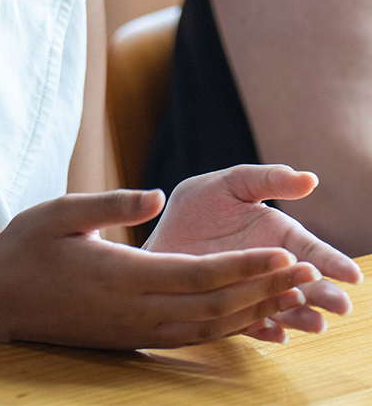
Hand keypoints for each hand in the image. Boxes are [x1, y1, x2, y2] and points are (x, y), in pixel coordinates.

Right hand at [0, 188, 321, 352]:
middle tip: (306, 274)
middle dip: (264, 290)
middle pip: (216, 307)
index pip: (201, 275)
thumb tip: (158, 194)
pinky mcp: (130, 340)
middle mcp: (135, 310)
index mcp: (122, 276)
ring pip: (208, 329)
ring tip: (287, 296)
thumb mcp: (57, 213)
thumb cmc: (22, 250)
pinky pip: (190, 339)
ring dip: (252, 312)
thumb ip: (110, 203)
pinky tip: (244, 318)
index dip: (247, 267)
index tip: (285, 254)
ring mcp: (134, 331)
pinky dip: (225, 330)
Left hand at [144, 164, 363, 341]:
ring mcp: (253, 291)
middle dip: (324, 295)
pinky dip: (263, 330)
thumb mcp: (230, 184)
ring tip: (315, 324)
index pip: (312, 251)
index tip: (352, 275)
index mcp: (280, 237)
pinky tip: (275, 334)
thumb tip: (310, 178)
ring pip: (284, 308)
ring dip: (301, 317)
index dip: (333, 262)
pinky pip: (249, 324)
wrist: (160, 232)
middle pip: (305, 285)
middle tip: (341, 306)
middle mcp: (273, 268)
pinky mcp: (231, 310)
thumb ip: (268, 180)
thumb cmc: (199, 205)